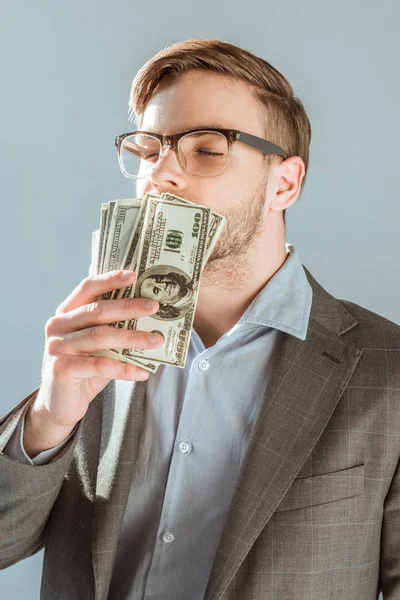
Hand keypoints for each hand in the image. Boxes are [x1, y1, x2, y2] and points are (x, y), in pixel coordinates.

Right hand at [33, 270, 162, 427]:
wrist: (60, 404)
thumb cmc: (84, 369)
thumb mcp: (97, 344)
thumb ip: (112, 327)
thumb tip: (149, 312)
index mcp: (66, 312)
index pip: (88, 288)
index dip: (110, 279)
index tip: (134, 274)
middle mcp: (58, 326)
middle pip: (97, 310)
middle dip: (129, 307)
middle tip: (155, 307)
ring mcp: (57, 347)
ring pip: (101, 336)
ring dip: (133, 338)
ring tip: (156, 341)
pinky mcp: (61, 369)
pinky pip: (100, 365)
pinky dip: (124, 368)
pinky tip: (142, 372)